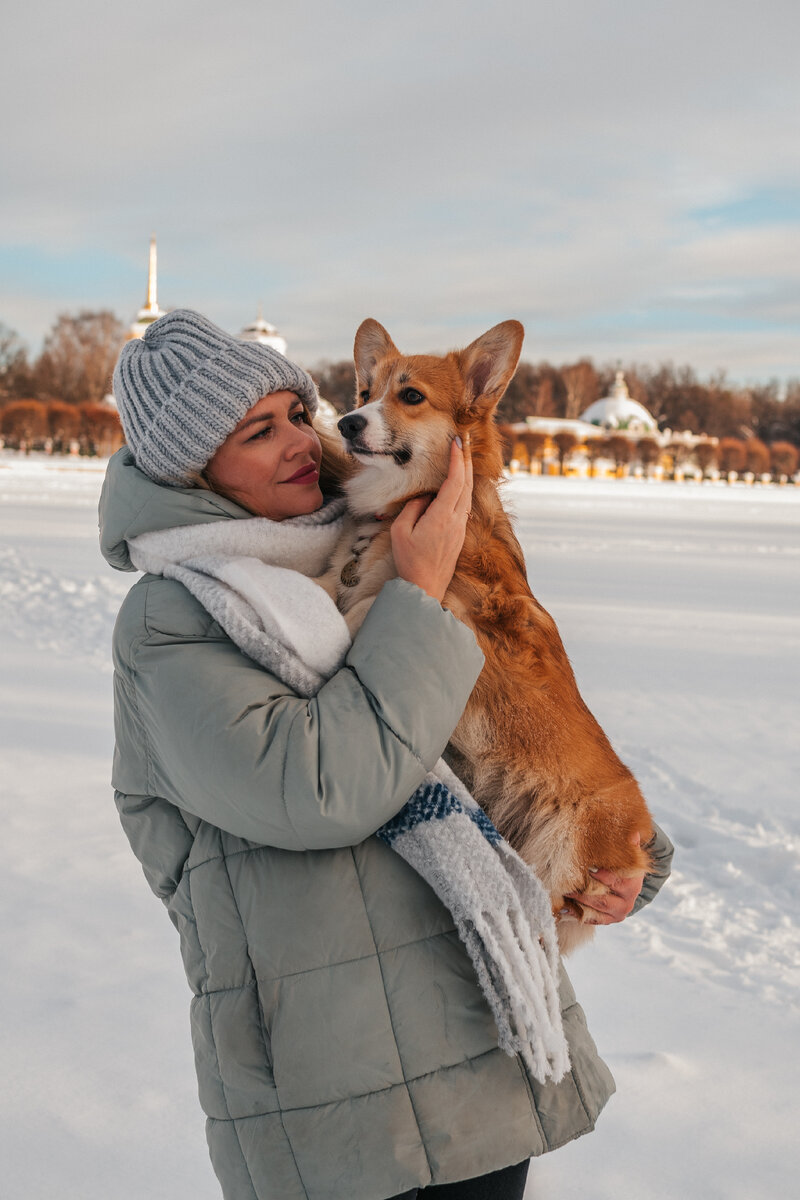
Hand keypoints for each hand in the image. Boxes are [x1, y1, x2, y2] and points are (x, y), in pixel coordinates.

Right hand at [391, 435, 472, 602]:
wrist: (425, 589)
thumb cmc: (409, 562)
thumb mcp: (401, 531)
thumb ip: (414, 508)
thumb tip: (425, 496)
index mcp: (442, 517)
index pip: (455, 481)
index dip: (457, 459)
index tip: (457, 440)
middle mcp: (457, 520)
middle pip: (467, 483)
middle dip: (466, 459)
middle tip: (465, 439)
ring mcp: (461, 528)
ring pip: (468, 493)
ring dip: (467, 472)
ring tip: (463, 455)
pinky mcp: (460, 534)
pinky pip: (465, 504)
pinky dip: (464, 487)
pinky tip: (460, 482)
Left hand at [565, 832, 645, 924]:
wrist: (628, 885)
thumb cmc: (623, 865)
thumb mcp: (627, 855)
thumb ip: (629, 845)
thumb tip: (633, 832)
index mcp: (633, 883)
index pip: (613, 879)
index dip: (597, 874)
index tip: (583, 867)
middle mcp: (628, 900)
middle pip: (602, 897)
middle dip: (583, 889)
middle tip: (565, 880)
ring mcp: (618, 912)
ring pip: (595, 908)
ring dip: (577, 901)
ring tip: (562, 891)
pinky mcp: (609, 920)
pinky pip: (592, 919)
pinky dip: (576, 914)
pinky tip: (563, 908)